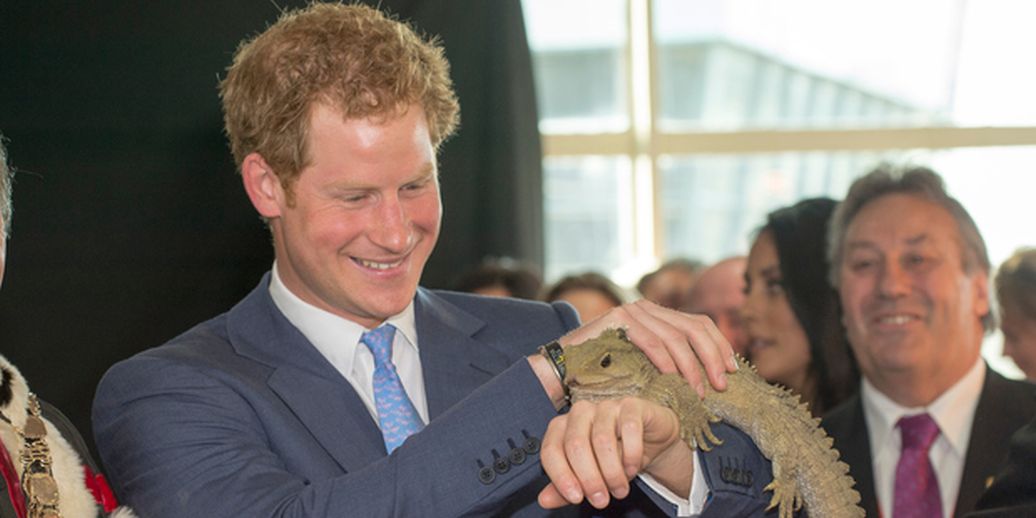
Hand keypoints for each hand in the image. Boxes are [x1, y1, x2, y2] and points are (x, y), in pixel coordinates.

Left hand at [537, 397, 693, 509]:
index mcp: (562, 427)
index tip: (576, 498)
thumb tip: (544, 500)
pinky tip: (632, 468)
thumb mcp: (588, 475)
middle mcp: (580, 412)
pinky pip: (629, 428)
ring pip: (602, 439)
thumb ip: (565, 487)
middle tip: (601, 500)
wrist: (649, 441)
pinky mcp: (631, 405)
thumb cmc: (615, 455)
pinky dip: (631, 454)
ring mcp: (606, 406)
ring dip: (612, 472)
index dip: (561, 476)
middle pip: (575, 445)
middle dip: (589, 478)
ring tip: (619, 489)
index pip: (551, 449)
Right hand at [561, 299, 737, 395]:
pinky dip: (665, 360)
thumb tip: (711, 376)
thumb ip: (671, 362)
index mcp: (658, 315)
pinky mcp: (617, 319)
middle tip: (721, 384)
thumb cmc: (604, 374)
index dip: (720, 345)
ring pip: (675, 336)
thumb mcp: (646, 366)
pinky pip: (650, 340)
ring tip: (698, 391)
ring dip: (691, 366)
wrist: (562, 370)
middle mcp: (647, 308)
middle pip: (694, 326)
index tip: (732, 370)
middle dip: (712, 356)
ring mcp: (632, 311)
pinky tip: (673, 378)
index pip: (700, 322)